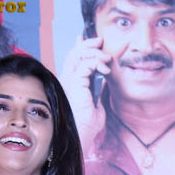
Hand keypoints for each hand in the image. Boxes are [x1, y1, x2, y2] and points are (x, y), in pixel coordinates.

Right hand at [61, 35, 109, 149]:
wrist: (82, 134)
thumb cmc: (88, 124)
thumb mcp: (96, 103)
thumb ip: (97, 90)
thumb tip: (103, 79)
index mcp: (71, 83)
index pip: (74, 60)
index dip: (81, 47)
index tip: (92, 41)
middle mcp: (67, 79)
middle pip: (74, 53)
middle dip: (88, 44)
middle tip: (101, 41)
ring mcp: (68, 80)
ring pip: (77, 55)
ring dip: (94, 52)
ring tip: (107, 59)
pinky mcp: (74, 82)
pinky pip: (84, 64)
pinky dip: (96, 62)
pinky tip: (106, 70)